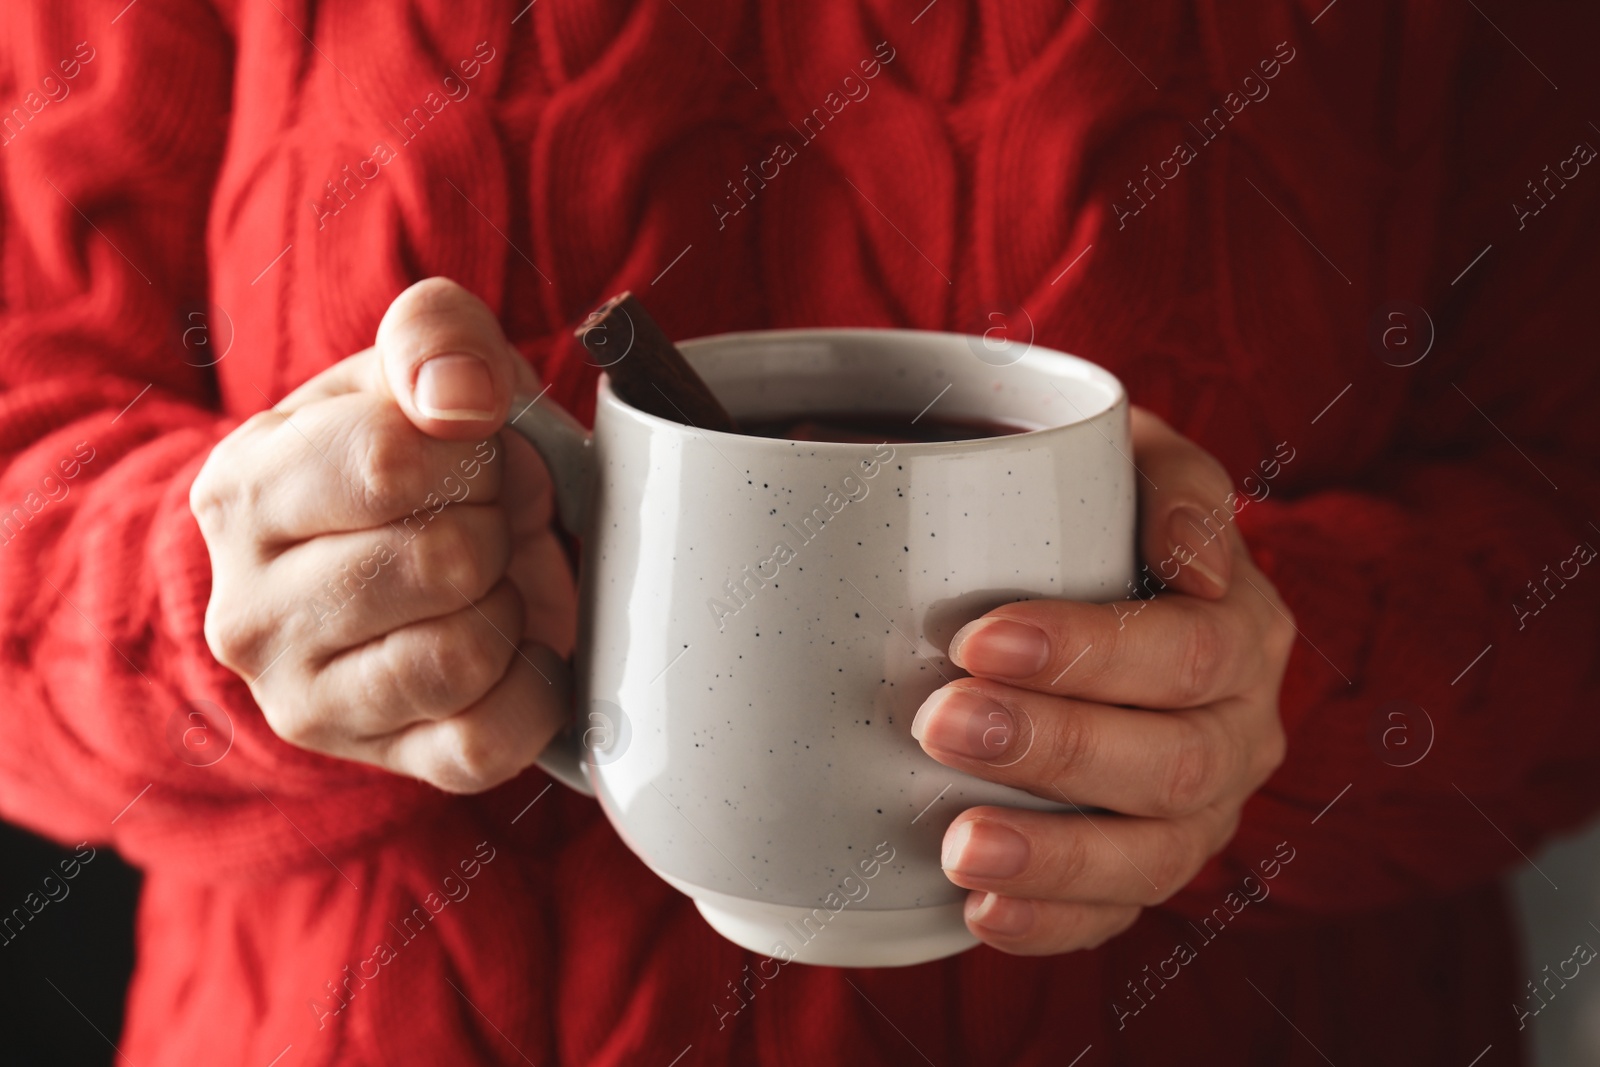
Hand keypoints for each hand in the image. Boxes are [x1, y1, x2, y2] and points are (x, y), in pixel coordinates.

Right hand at [191, 278, 576, 792]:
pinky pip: (490, 739)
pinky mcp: (382, 762)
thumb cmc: (407, 461)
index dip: (472, 452)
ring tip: (489, 584)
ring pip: (464, 655)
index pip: (388, 462)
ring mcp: (307, 702)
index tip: (471, 456)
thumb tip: (461, 399)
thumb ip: (436, 337)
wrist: (381, 564)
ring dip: (511, 606)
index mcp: (242, 493)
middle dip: (499, 528)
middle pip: (444, 561)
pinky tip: (512, 650)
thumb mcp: (413, 370)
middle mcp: (250, 612)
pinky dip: (534, 687)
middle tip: (485, 522)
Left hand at [911, 408, 1292, 953]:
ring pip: (1154, 856)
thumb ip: (1175, 484)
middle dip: (1056, 749)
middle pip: (1173, 762)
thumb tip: (1200, 565)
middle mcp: (1239, 732)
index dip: (1089, 654)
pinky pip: (1116, 913)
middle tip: (942, 723)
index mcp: (1244, 633)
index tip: (979, 639)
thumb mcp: (1137, 459)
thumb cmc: (1098, 510)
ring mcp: (1200, 812)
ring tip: (961, 849)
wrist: (1088, 579)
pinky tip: (980, 914)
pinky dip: (1052, 923)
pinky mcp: (1146, 864)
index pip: (1188, 653)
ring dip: (1055, 857)